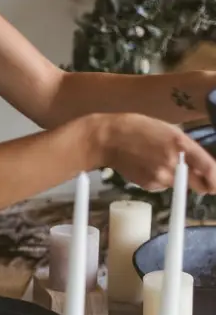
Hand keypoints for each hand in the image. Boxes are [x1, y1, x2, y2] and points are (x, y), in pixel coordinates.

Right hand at [101, 113, 215, 193]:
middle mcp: (173, 163)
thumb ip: (186, 148)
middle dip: (203, 185)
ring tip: (159, 163)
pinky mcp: (149, 185)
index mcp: (181, 144)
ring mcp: (160, 176)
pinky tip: (148, 167)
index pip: (208, 168)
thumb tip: (199, 166)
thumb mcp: (169, 130)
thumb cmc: (139, 129)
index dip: (215, 179)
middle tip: (202, 182)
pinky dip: (161, 180)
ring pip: (179, 185)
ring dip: (177, 179)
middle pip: (198, 185)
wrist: (109, 139)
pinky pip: (162, 186)